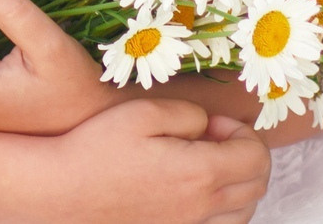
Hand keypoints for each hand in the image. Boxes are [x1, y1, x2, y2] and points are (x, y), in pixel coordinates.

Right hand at [22, 98, 270, 223]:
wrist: (64, 191)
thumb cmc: (98, 147)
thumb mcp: (143, 112)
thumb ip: (188, 113)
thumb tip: (208, 126)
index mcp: (200, 172)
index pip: (257, 155)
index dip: (242, 131)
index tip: (211, 123)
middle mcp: (202, 207)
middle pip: (258, 184)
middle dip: (245, 153)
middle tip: (210, 138)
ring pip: (246, 210)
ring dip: (239, 182)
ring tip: (205, 163)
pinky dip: (225, 208)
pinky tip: (196, 189)